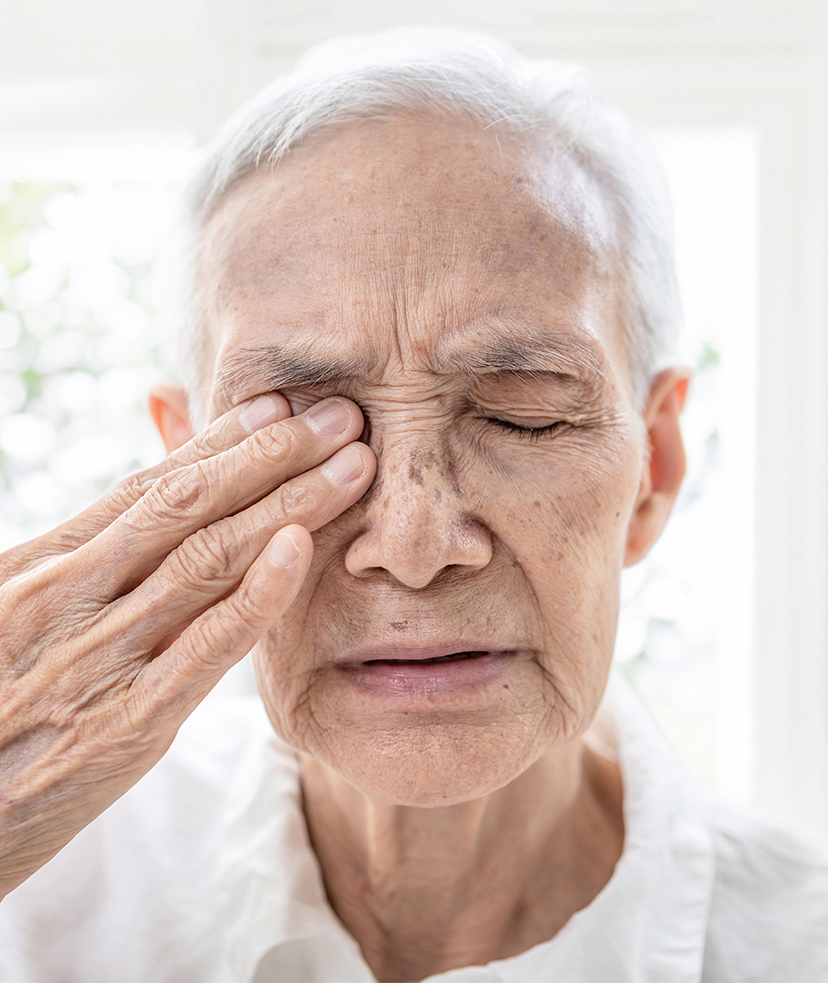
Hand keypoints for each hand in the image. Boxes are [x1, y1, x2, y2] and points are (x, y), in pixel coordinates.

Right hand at [0, 393, 374, 897]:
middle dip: (273, 455)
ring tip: (352, 465)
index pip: (148, 486)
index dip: (222, 441)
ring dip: (289, 505)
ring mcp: (100, 657)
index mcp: (41, 565)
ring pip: (207, 559)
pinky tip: (301, 549)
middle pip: (189, 506)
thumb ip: (79, 558)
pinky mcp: (128, 723)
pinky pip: (204, 646)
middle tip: (342, 417)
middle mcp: (70, 597)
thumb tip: (140, 501)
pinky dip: (258, 594)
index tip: (281, 407)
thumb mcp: (14, 615)